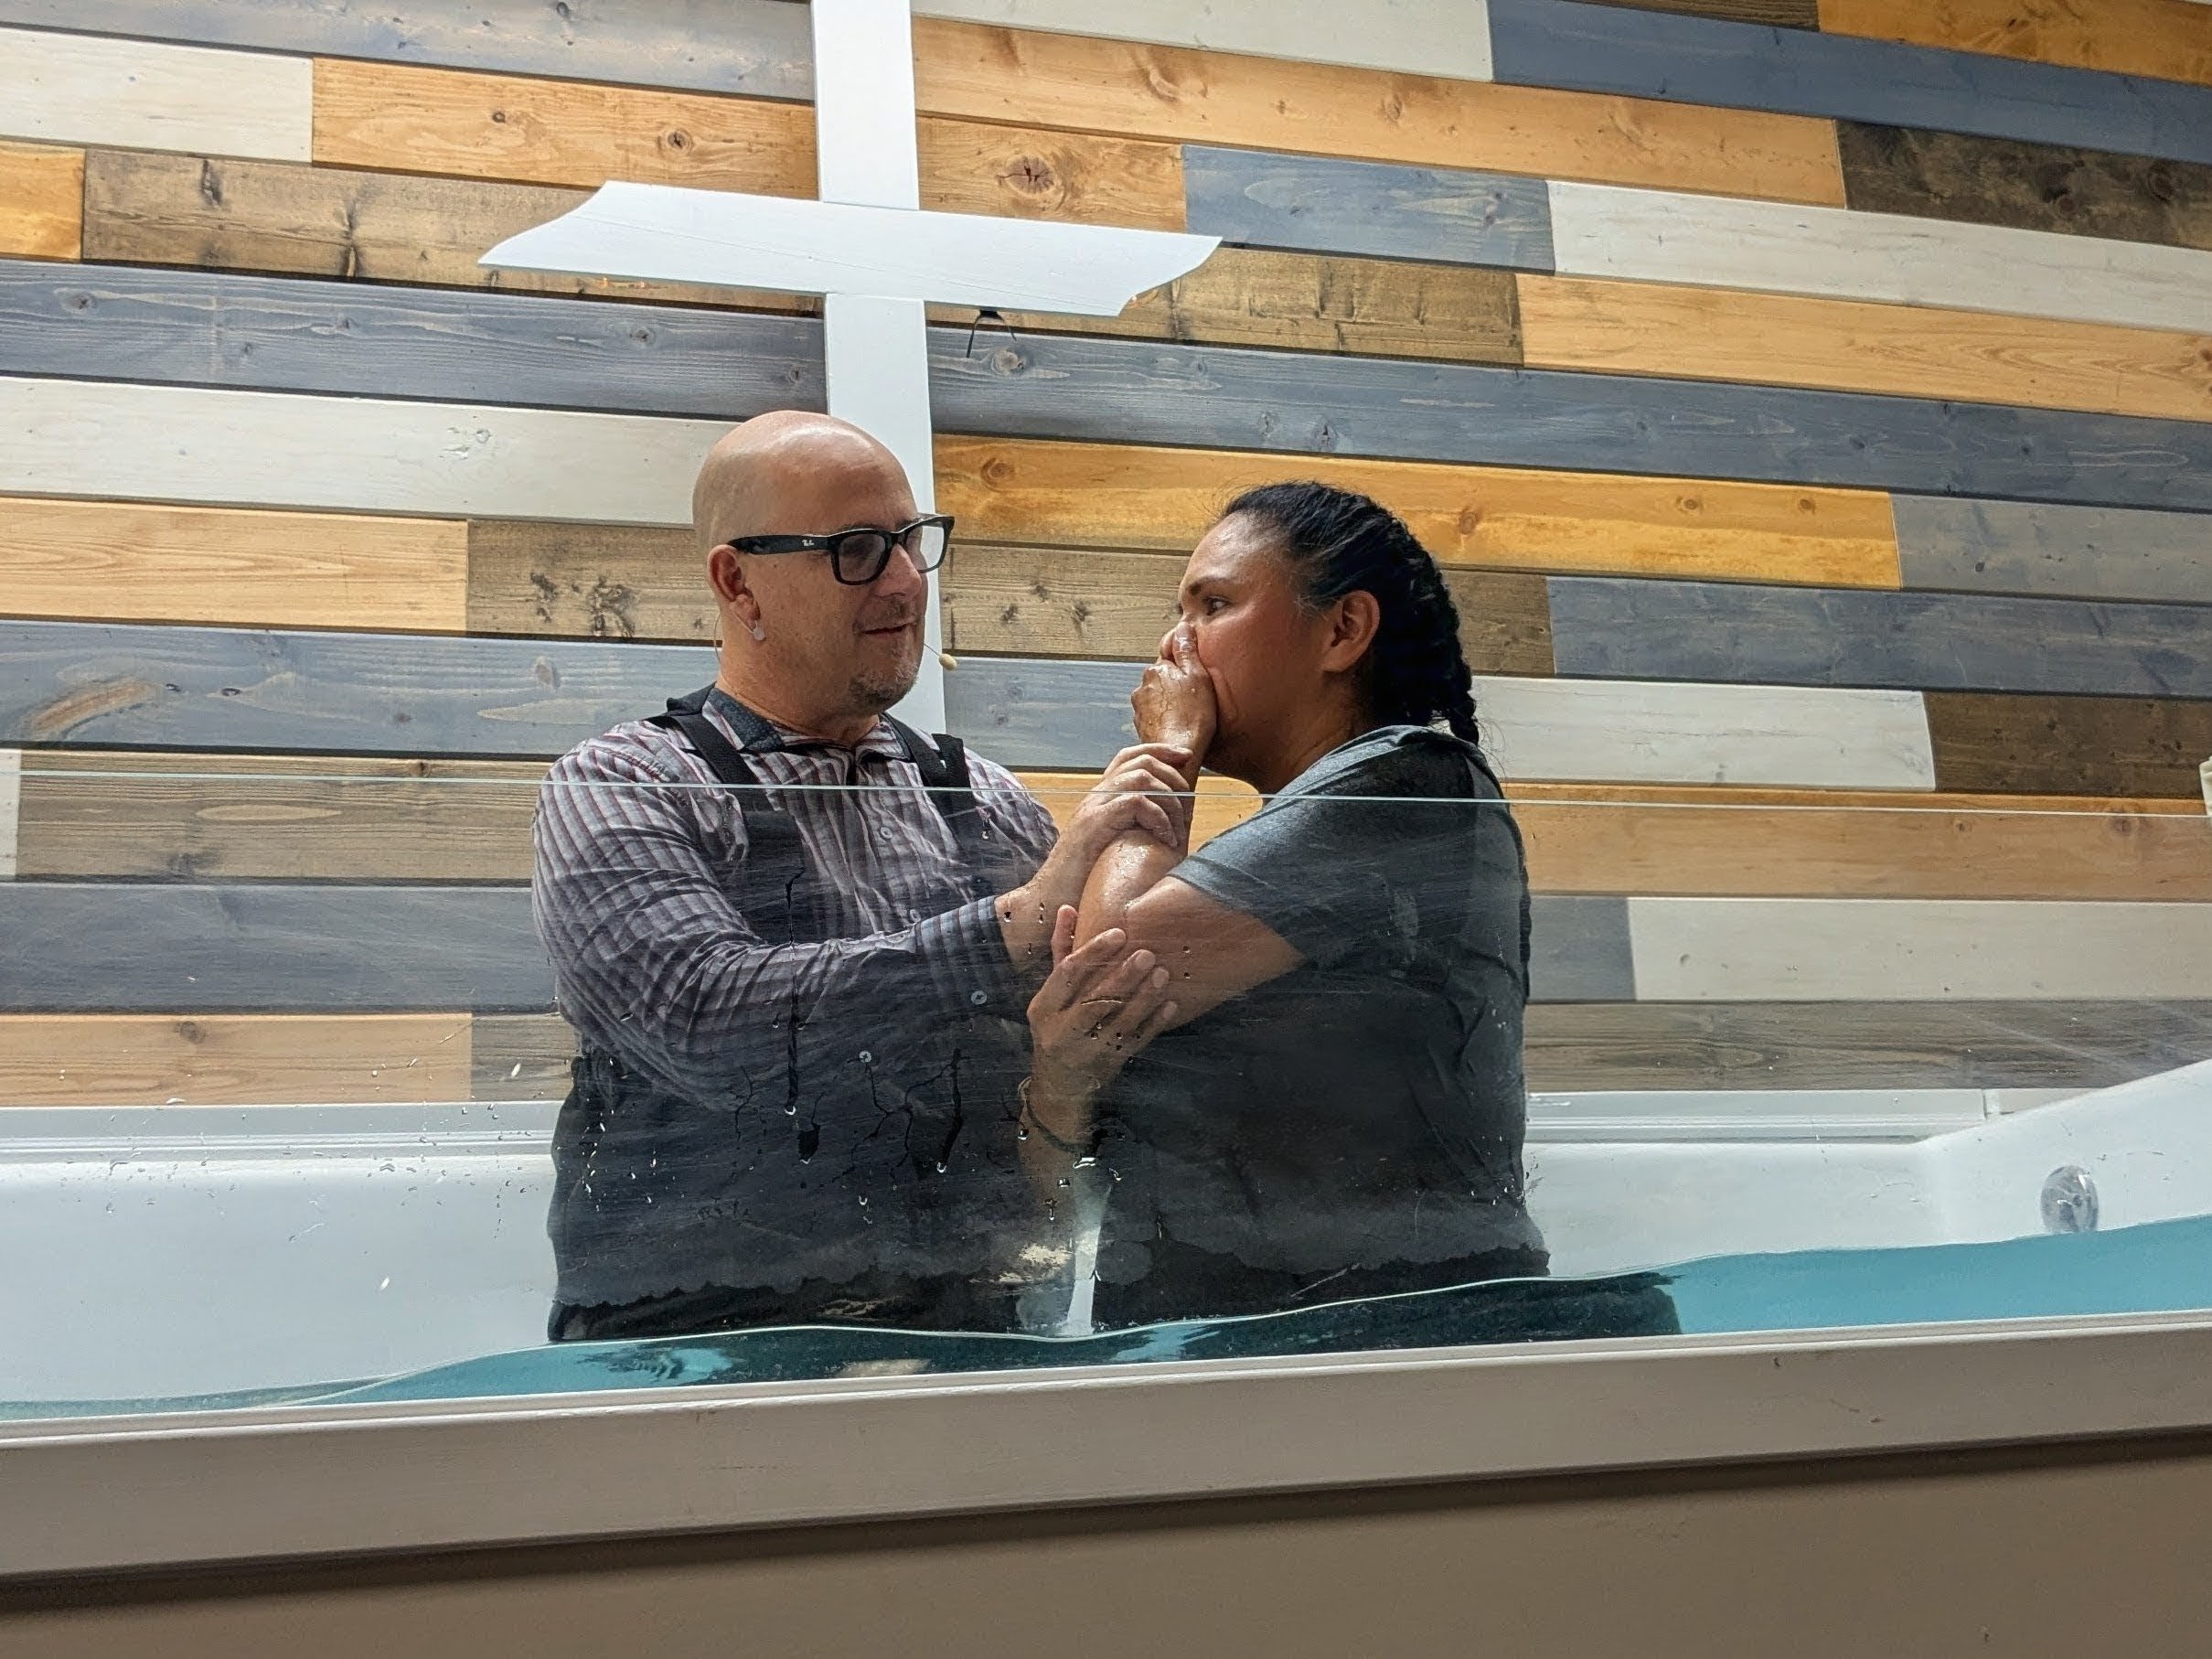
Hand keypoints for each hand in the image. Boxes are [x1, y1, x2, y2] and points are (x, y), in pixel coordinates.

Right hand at [996, 743, 1193, 971]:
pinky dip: (1159, 818)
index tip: (1186, 756)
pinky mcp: (1094, 826)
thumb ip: (1134, 832)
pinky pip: (1135, 803)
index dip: (1160, 751)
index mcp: (1100, 799)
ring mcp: (1093, 809)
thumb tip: (1169, 828)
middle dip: (1174, 776)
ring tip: (1178, 829)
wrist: (1048, 903)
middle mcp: (1095, 798)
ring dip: (1170, 800)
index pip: (1130, 756)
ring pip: (1142, 777)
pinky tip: (1166, 841)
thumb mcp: (1114, 850)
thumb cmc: (1084, 884)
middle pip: (1141, 761)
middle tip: (1189, 804)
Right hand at [1024, 906, 1177, 1145]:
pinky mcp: (1110, 1063)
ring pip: (1117, 1021)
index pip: (1067, 974)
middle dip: (1122, 976)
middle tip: (1147, 953)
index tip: (1119, 933)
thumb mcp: (1051, 993)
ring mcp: (1087, 1050)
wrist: (1058, 1083)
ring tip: (1163, 973)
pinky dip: (1153, 1023)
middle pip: (1094, 1000)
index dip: (1093, 952)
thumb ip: (1060, 951)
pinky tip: (1170, 1005)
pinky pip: (1134, 1041)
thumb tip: (1067, 908)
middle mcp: (1062, 1030)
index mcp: (1044, 1007)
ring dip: (1143, 997)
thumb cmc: (1055, 1026)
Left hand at [1132, 625, 1216, 759]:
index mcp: (1155, 670)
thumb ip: (1187, 650)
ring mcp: (1140, 709)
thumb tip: (1182, 627)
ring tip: (1190, 715)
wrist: (1177, 752)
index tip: (1197, 679)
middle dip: (1178, 686)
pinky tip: (1180, 727)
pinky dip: (1167, 720)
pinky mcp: (1142, 728)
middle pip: (1164, 679)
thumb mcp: (1198, 676)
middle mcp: (1142, 688)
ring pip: (1159, 699)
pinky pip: (1157, 717)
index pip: (1170, 659)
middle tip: (1197, 698)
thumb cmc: (1192, 717)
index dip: (1187, 668)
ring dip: (1172, 704)